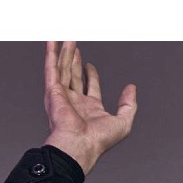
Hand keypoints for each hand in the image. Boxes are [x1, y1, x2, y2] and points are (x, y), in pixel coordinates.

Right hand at [43, 41, 137, 175]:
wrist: (80, 144)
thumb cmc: (99, 140)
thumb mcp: (123, 122)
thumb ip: (129, 105)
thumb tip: (132, 88)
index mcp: (90, 109)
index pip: (90, 87)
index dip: (92, 75)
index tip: (90, 65)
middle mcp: (75, 102)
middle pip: (74, 75)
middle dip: (74, 60)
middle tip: (74, 45)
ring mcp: (63, 97)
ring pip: (63, 69)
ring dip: (64, 53)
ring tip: (67, 37)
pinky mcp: (53, 92)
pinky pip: (51, 69)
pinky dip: (51, 55)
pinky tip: (52, 42)